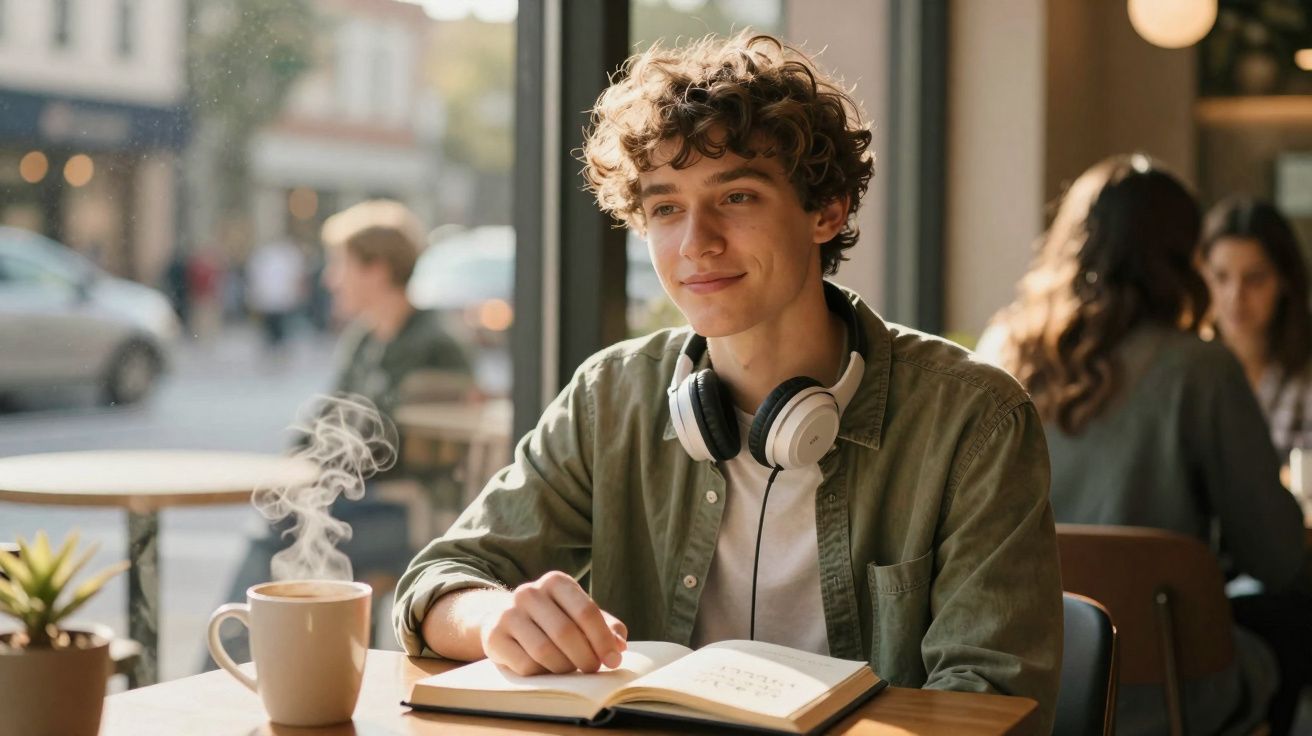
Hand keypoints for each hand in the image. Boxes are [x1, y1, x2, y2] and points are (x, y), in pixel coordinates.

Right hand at [480, 571, 627, 675]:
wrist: (503, 618)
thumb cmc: (552, 618)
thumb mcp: (578, 614)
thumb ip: (604, 626)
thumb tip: (619, 645)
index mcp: (555, 581)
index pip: (586, 612)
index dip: (603, 639)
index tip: (613, 659)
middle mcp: (529, 592)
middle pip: (566, 632)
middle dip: (585, 657)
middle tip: (593, 669)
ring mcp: (509, 613)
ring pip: (545, 652)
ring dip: (564, 667)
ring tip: (570, 668)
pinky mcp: (494, 636)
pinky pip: (526, 665)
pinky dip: (543, 674)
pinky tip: (547, 669)